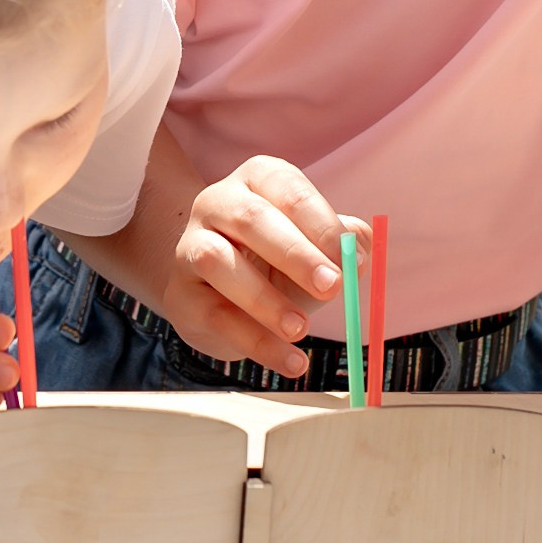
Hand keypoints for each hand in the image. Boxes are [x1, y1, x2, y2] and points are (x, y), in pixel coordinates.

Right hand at [166, 157, 360, 379]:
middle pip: (252, 218)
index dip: (322, 224)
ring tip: (301, 329)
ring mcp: (191, 244)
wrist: (219, 295)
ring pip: (218, 261)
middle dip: (296, 254)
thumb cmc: (276, 263)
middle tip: (333, 287)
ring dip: (264, 298)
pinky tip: (292, 362)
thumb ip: (343, 246)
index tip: (351, 260)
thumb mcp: (315, 250)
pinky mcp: (181, 292)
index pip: (288, 190)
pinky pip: (216, 316)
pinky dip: (257, 343)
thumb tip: (360, 252)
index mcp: (258, 180)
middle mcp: (218, 202)